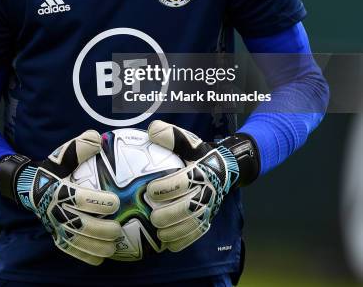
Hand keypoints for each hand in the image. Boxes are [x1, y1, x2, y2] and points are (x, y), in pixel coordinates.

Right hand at [0, 130, 120, 265]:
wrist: (30, 187)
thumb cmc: (52, 169)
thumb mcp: (62, 154)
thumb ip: (80, 146)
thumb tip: (98, 138)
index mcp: (59, 190)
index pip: (79, 198)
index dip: (98, 202)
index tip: (116, 202)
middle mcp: (56, 211)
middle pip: (80, 225)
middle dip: (102, 229)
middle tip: (119, 228)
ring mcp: (55, 226)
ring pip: (77, 242)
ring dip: (97, 246)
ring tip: (115, 244)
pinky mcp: (56, 237)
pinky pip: (71, 251)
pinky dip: (87, 256)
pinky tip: (103, 255)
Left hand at [146, 121, 258, 251]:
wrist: (224, 167)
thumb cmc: (199, 154)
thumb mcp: (188, 141)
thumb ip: (170, 134)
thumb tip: (152, 129)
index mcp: (201, 171)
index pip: (184, 181)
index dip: (167, 187)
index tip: (149, 190)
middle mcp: (208, 191)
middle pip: (189, 207)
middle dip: (170, 214)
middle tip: (152, 216)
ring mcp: (210, 207)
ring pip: (194, 224)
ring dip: (175, 231)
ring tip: (158, 231)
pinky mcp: (209, 219)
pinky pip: (198, 234)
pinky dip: (183, 241)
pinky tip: (168, 243)